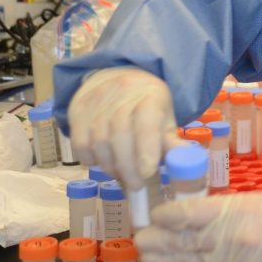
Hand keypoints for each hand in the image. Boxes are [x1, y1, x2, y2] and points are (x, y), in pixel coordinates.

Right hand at [67, 67, 181, 184]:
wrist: (115, 76)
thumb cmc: (145, 104)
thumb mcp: (164, 118)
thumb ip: (170, 143)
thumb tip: (184, 166)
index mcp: (150, 96)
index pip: (146, 123)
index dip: (146, 150)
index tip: (147, 174)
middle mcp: (122, 94)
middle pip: (120, 136)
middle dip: (128, 167)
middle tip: (136, 186)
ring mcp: (96, 100)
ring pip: (99, 142)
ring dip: (110, 166)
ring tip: (120, 173)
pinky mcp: (77, 108)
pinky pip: (80, 143)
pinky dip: (90, 159)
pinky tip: (101, 161)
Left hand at [135, 193, 261, 261]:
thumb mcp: (247, 201)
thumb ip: (216, 210)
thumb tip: (185, 217)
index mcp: (232, 211)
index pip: (189, 213)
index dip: (168, 215)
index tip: (155, 214)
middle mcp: (227, 238)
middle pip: (184, 240)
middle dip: (158, 240)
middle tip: (140, 238)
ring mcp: (230, 261)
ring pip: (189, 261)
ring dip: (164, 259)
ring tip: (146, 256)